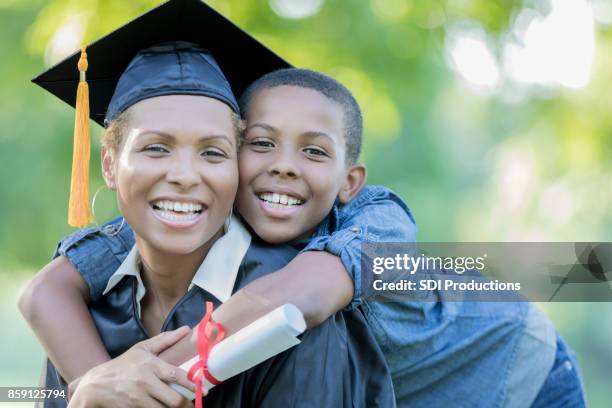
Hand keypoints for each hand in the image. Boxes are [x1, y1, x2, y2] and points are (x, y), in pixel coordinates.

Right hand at [69, 326, 197, 407]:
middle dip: (185, 404)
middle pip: (174, 399)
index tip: (203, 390)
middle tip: (191, 404)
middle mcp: (145, 382)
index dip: (193, 384)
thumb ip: (165, 340)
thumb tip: (186, 329)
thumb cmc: (122, 365)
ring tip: (178, 407)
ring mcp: (137, 398)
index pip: (177, 375)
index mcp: (151, 365)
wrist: (95, 385)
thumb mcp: (142, 349)